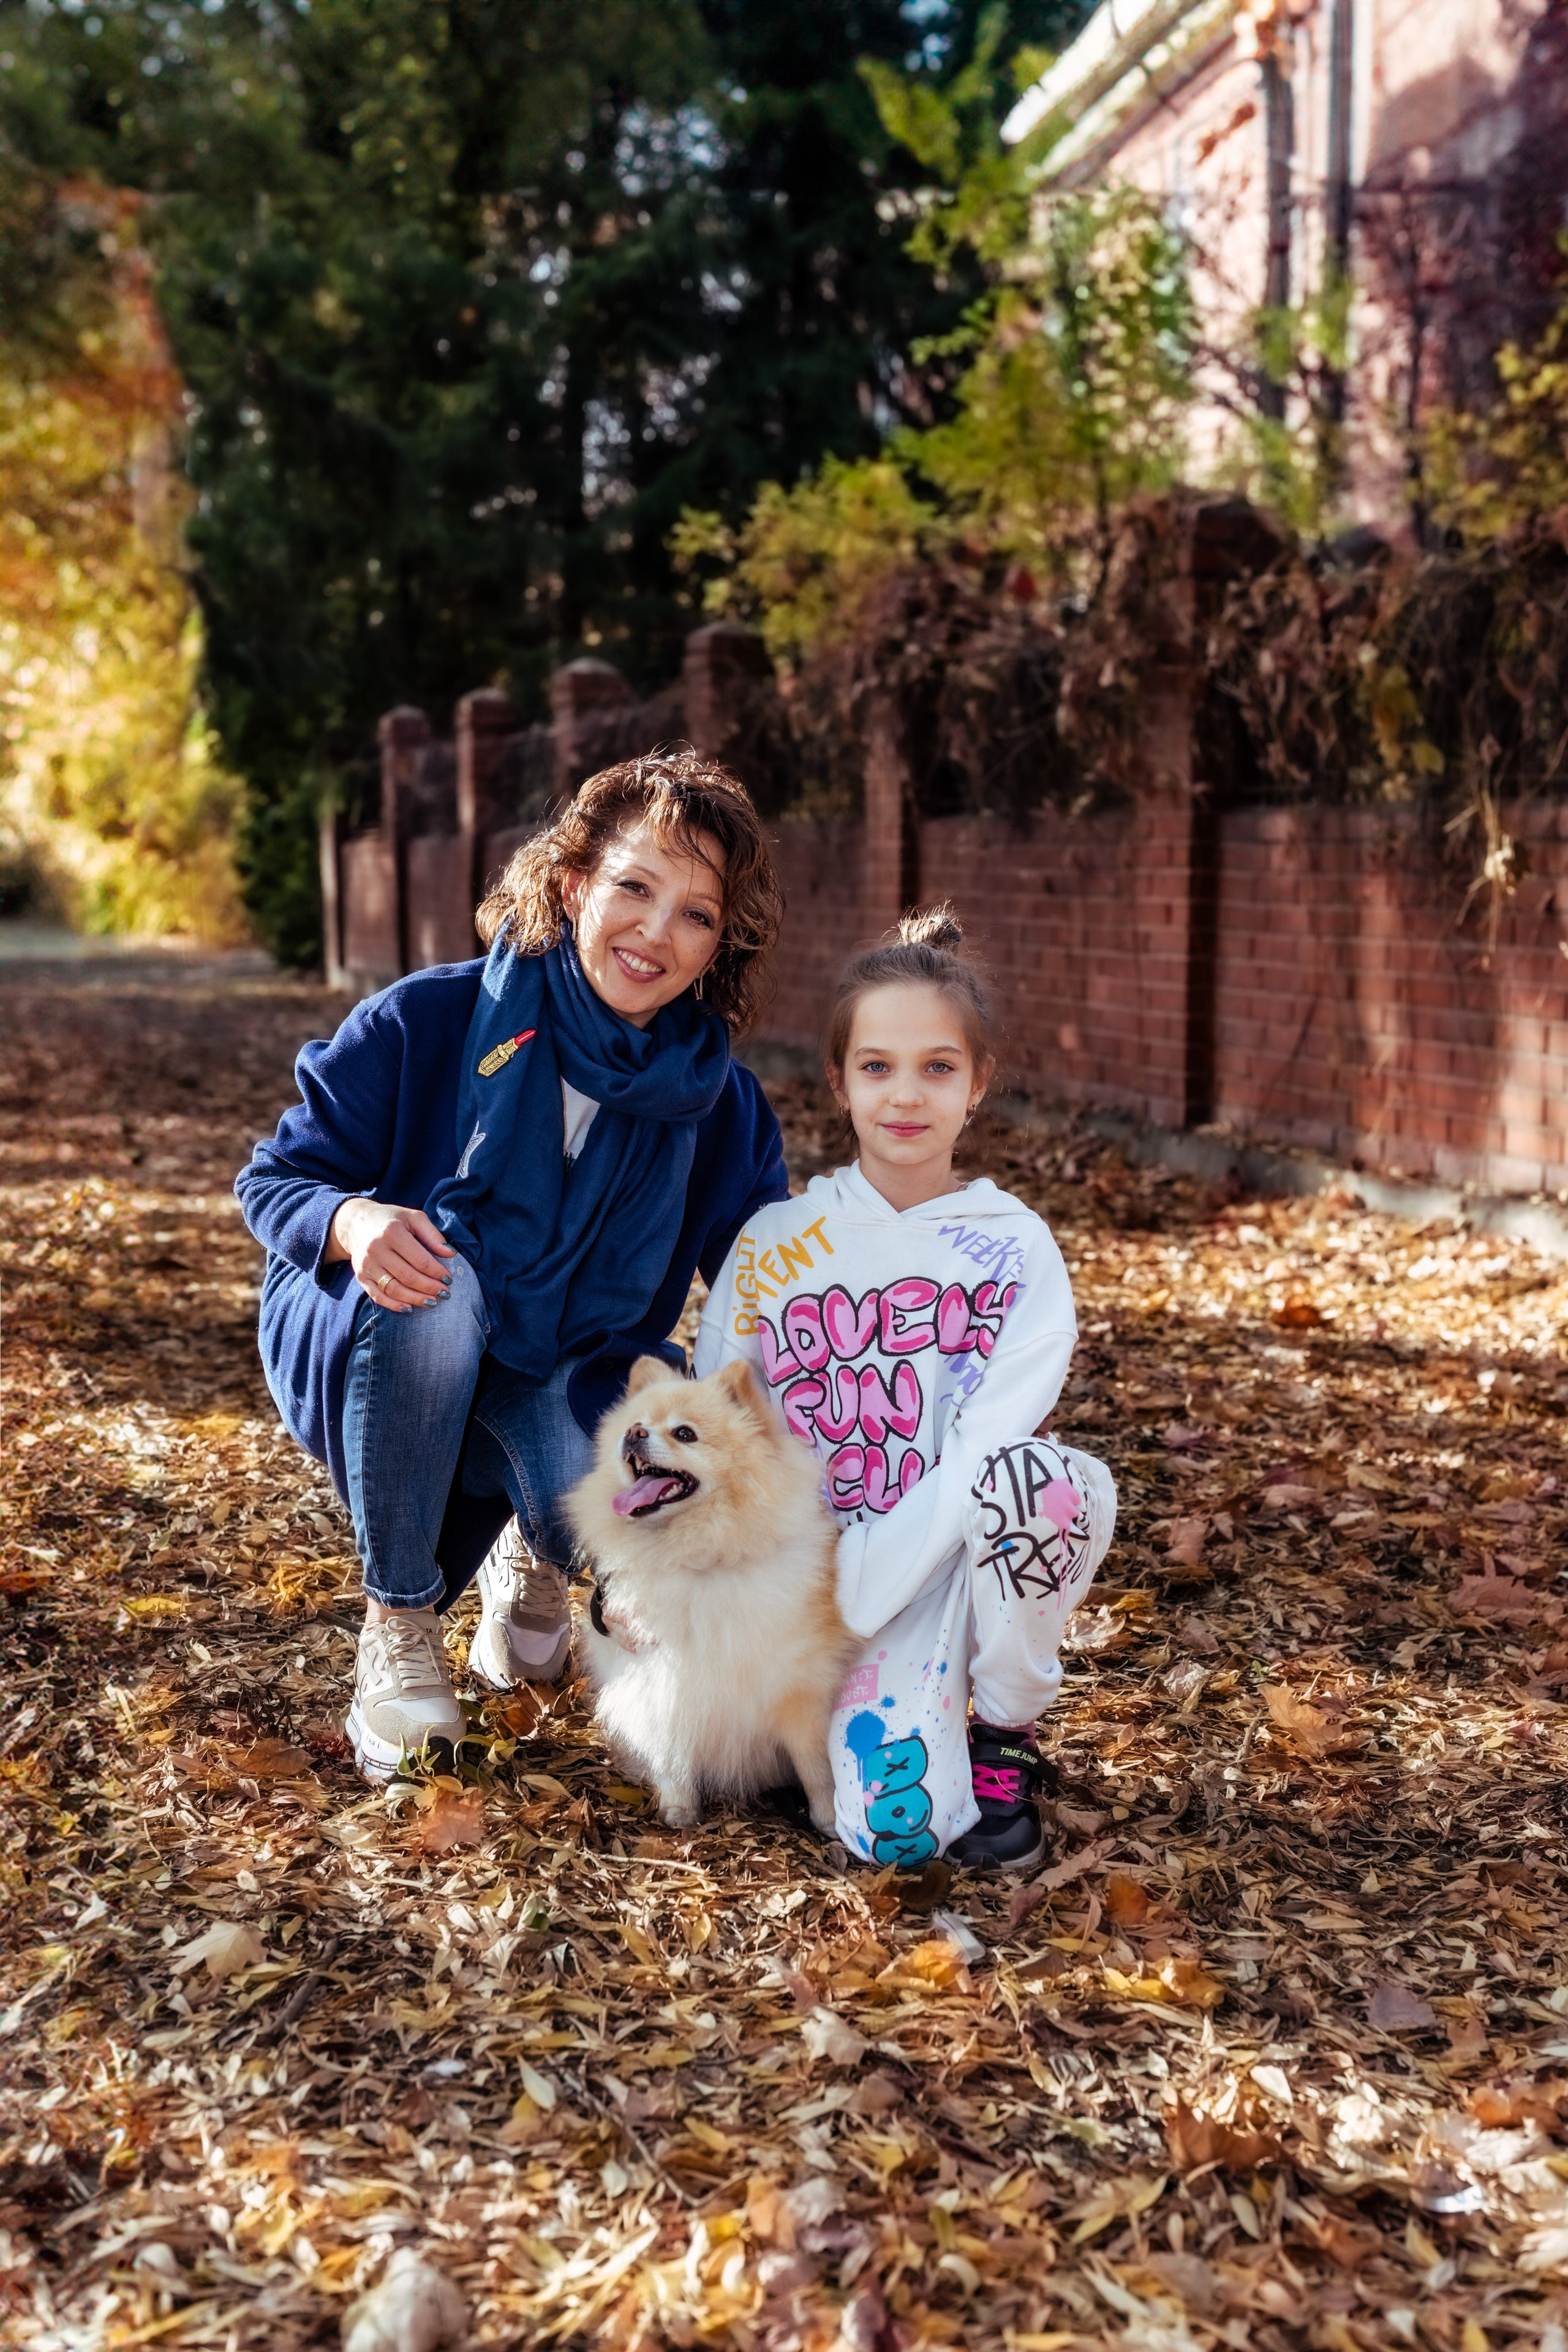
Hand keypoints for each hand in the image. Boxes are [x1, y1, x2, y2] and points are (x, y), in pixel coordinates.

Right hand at [327, 1198, 454, 1310]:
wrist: (356, 1223)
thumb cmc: (391, 1219)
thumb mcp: (413, 1218)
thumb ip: (433, 1235)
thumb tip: (451, 1253)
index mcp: (392, 1232)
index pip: (420, 1260)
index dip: (437, 1272)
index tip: (448, 1279)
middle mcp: (376, 1249)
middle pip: (408, 1277)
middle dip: (429, 1288)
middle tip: (444, 1293)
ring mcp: (367, 1265)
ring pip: (394, 1289)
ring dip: (415, 1299)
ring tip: (432, 1302)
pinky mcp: (360, 1276)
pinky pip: (377, 1296)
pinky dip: (394, 1305)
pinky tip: (409, 1308)